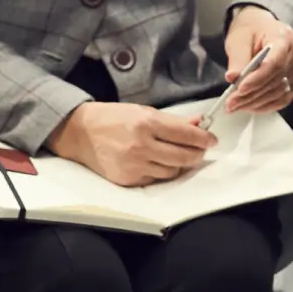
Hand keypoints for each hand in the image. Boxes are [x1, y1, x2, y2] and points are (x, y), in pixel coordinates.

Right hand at [51, 103, 217, 186]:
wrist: (80, 133)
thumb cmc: (113, 118)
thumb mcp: (142, 111)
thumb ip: (172, 120)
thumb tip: (199, 123)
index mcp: (146, 123)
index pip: (185, 134)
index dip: (203, 138)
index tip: (212, 139)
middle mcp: (141, 146)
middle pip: (183, 156)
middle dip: (197, 154)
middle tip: (200, 150)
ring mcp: (133, 165)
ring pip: (172, 171)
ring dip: (180, 164)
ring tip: (179, 155)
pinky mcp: (127, 180)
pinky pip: (155, 179)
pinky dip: (161, 172)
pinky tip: (158, 162)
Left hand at [221, 7, 292, 113]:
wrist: (262, 28)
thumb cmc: (252, 30)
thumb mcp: (239, 39)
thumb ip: (238, 59)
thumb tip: (233, 77)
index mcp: (284, 37)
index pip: (275, 63)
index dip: (257, 79)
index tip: (240, 89)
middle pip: (276, 81)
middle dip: (251, 95)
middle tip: (231, 102)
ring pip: (280, 93)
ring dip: (256, 103)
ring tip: (236, 105)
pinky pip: (283, 99)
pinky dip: (266, 105)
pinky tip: (250, 106)